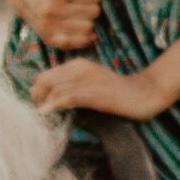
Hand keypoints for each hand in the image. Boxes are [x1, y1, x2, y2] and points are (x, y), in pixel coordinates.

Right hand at [19, 0, 118, 51]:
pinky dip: (84, 37)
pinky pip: (77, 43)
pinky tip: (82, 29)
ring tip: (82, 15)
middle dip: (94, 7)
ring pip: (88, 28)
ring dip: (89, 21)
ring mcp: (49, 25)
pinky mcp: (49, 39)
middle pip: (94, 13)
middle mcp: (51, 8)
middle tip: (86, 4)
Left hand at [29, 58, 169, 119]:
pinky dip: (55, 104)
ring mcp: (87, 81)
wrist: (144, 92)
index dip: (37, 90)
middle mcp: (80, 69)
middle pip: (44, 80)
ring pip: (53, 89)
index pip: (45, 75)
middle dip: (36, 96)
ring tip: (40, 114)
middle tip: (38, 110)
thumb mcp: (91, 83)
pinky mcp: (94, 93)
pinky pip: (68, 97)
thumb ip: (73, 86)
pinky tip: (48, 112)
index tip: (38, 104)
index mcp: (78, 65)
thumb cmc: (117, 91)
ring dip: (42, 103)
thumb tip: (51, 98)